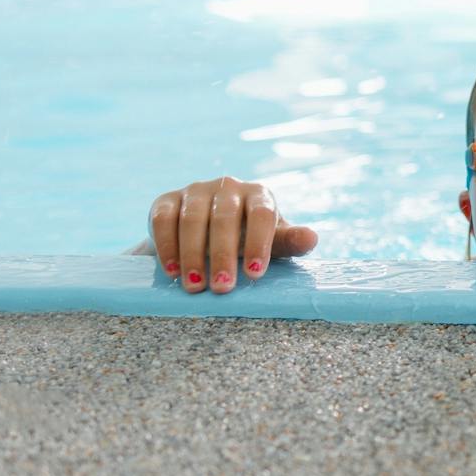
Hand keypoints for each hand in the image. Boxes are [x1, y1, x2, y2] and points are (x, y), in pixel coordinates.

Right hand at [147, 177, 318, 292]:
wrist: (210, 230)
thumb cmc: (251, 238)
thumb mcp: (272, 242)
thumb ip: (290, 242)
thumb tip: (311, 238)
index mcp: (259, 194)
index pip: (261, 214)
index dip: (259, 243)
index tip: (255, 275)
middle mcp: (228, 187)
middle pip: (225, 218)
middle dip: (223, 255)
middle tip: (222, 288)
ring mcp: (196, 191)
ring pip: (192, 219)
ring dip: (192, 254)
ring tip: (195, 285)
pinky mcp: (167, 200)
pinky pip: (164, 220)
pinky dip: (167, 246)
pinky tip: (172, 271)